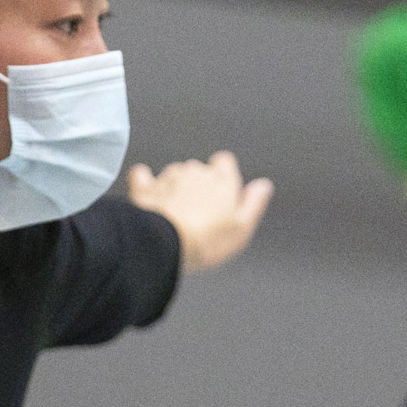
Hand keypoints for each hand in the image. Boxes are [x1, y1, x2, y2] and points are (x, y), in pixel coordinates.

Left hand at [128, 151, 272, 273]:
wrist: (166, 244)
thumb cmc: (207, 240)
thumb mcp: (242, 227)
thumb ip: (253, 203)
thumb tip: (264, 185)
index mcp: (221, 179)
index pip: (224, 161)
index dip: (223, 174)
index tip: (221, 193)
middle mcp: (195, 171)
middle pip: (199, 170)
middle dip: (198, 186)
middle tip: (198, 214)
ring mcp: (169, 177)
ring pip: (174, 174)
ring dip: (174, 188)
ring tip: (174, 214)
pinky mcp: (146, 186)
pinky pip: (143, 175)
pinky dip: (145, 182)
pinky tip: (147, 194)